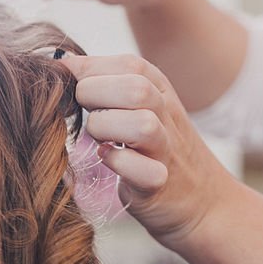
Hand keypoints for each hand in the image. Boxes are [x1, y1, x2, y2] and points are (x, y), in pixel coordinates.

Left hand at [60, 54, 237, 246]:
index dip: (92, 70)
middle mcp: (167, 117)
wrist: (200, 200)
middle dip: (96, 95)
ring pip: (142, 125)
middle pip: (137, 88)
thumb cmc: (150, 148)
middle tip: (84, 111)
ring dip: (106, 128)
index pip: (130, 64)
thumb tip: (63, 63)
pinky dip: (117, 163)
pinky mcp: (159, 185)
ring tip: (97, 137)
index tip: (71, 85)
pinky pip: (144, 171)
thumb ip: (106, 84)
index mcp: (160, 92)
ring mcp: (166, 151)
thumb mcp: (137, 108)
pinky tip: (106, 159)